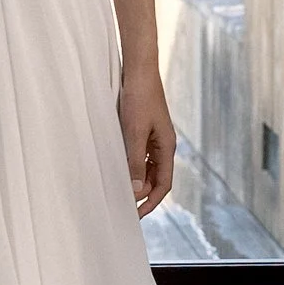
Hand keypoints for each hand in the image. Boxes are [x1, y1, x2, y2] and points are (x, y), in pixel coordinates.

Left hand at [118, 62, 174, 217]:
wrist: (139, 69)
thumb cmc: (139, 98)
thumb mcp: (134, 132)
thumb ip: (134, 161)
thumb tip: (135, 190)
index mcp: (166, 148)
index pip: (163, 185)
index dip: (151, 202)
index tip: (135, 215)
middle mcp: (163, 145)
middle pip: (155, 178)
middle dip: (141, 193)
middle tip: (121, 204)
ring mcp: (154, 137)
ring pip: (147, 167)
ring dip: (135, 180)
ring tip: (117, 189)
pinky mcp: (145, 129)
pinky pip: (140, 155)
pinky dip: (131, 165)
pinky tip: (117, 167)